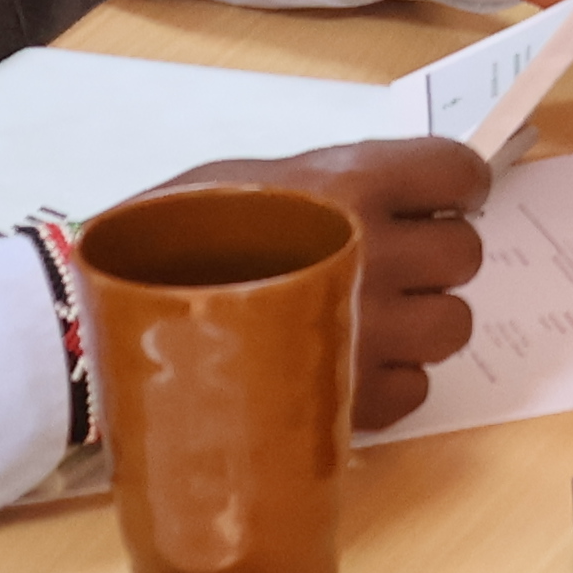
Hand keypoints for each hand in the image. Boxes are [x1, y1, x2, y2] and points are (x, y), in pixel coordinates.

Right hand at [109, 135, 490, 426]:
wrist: (108, 318)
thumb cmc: (173, 237)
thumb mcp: (253, 179)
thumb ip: (337, 182)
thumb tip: (403, 194)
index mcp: (348, 185)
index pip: (457, 172)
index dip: (456, 187)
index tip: (442, 200)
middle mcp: (370, 255)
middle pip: (464, 254)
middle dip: (435, 258)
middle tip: (390, 263)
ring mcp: (365, 332)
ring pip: (453, 325)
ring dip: (422, 321)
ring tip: (367, 318)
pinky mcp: (350, 400)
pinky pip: (418, 388)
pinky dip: (393, 380)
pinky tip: (344, 363)